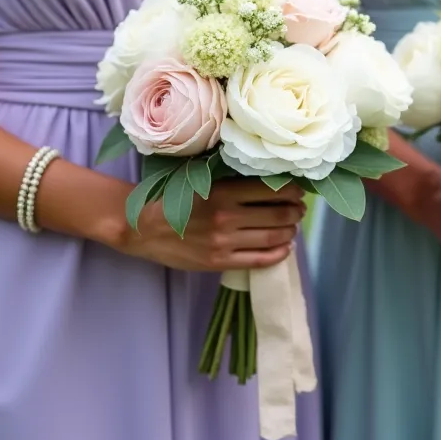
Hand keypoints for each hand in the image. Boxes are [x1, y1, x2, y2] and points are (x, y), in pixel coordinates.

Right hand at [122, 179, 305, 270]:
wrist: (141, 228)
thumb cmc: (172, 198)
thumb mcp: (200, 180)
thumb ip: (231, 179)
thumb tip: (270, 177)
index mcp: (222, 192)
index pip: (273, 190)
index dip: (293, 191)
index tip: (299, 190)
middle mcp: (226, 217)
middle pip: (278, 214)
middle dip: (296, 211)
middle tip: (300, 208)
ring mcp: (223, 242)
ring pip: (273, 237)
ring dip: (291, 231)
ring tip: (293, 225)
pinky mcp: (218, 262)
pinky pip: (259, 260)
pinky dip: (279, 253)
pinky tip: (285, 247)